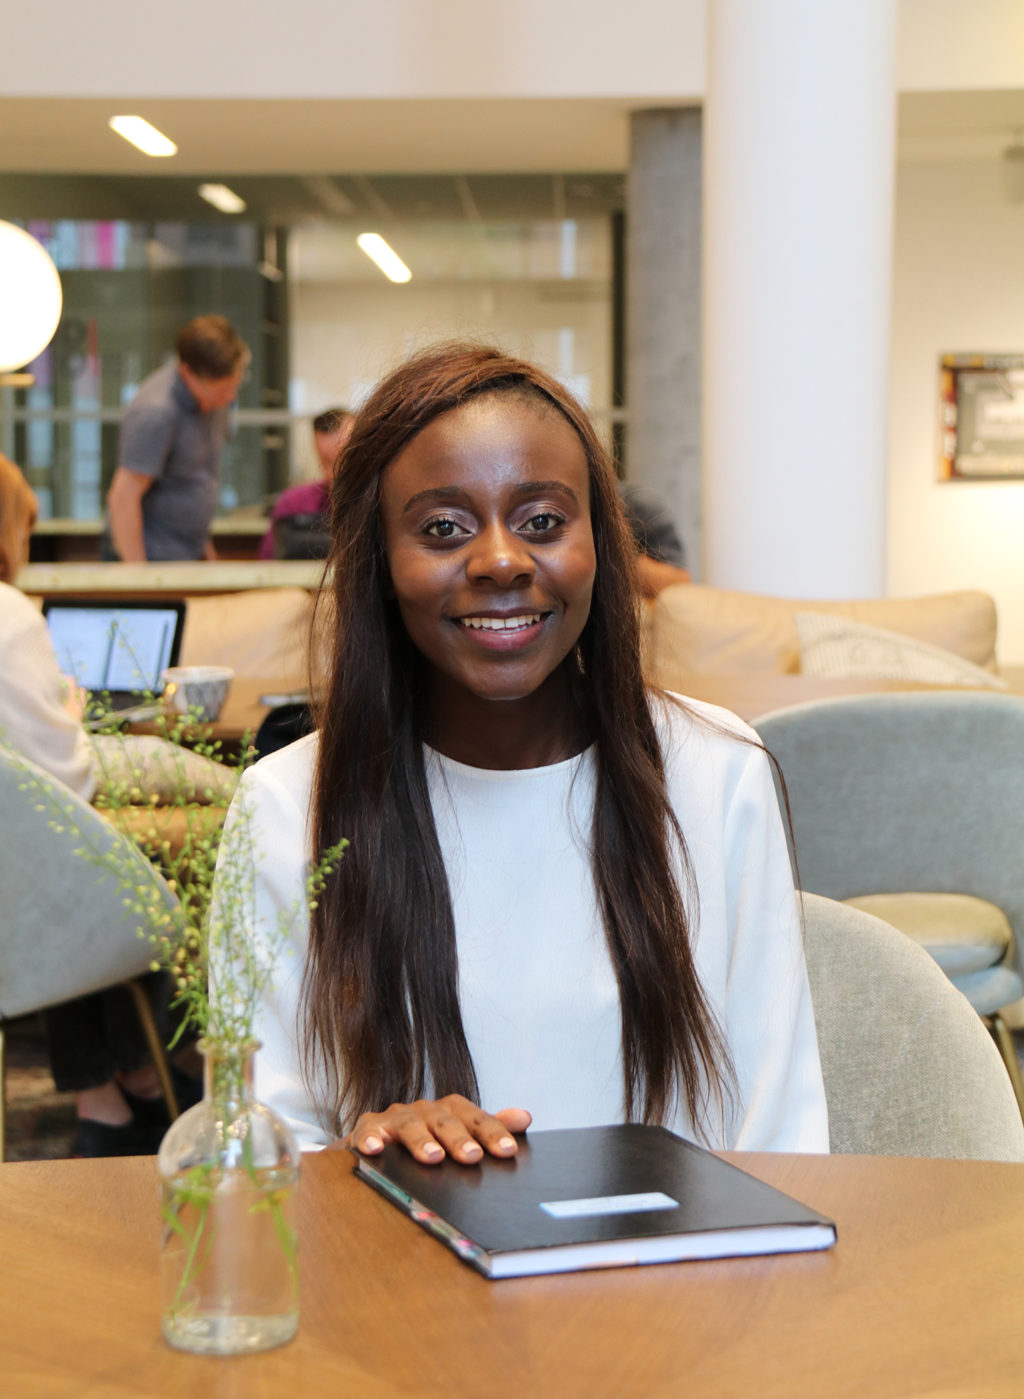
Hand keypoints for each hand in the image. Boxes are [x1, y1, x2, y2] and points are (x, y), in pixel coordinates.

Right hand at [341, 1094, 531, 1165]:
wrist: (379, 1143)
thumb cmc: (425, 1141)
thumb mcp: (458, 1134)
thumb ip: (489, 1127)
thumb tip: (525, 1117)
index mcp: (448, 1112)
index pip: (474, 1118)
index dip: (492, 1132)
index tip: (508, 1151)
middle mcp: (423, 1111)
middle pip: (443, 1120)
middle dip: (459, 1138)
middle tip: (473, 1157)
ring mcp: (394, 1118)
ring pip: (409, 1124)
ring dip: (421, 1140)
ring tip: (433, 1157)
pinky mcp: (367, 1129)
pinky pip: (367, 1131)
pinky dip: (370, 1139)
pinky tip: (375, 1150)